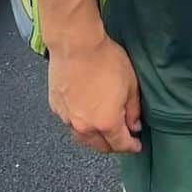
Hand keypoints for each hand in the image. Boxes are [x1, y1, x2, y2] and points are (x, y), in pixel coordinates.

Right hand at [47, 33, 142, 153]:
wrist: (76, 45)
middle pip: (100, 146)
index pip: (120, 144)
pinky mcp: (56, 107)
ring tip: (104, 131)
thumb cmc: (105, 60)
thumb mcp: (131, 84)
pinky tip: (86, 114)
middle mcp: (84, 126)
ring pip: (82, 138)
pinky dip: (80, 124)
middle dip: (113, 145)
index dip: (131, 146)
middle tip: (122, 139)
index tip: (136, 145)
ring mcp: (67, 118)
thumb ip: (133, 110)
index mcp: (106, 123)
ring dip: (95, 138)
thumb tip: (134, 126)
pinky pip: (69, 123)